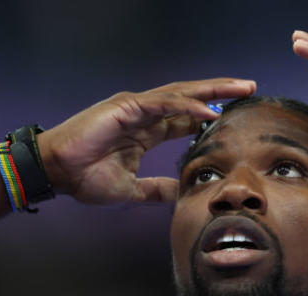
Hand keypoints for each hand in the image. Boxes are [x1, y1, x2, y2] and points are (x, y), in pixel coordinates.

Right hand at [39, 78, 255, 204]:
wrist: (57, 173)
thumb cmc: (85, 178)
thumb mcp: (132, 189)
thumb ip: (156, 190)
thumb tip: (179, 194)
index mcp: (146, 131)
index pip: (186, 118)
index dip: (211, 116)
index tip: (238, 117)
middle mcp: (144, 114)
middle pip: (191, 99)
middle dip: (221, 93)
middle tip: (250, 88)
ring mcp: (135, 108)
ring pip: (182, 94)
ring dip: (212, 92)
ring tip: (240, 89)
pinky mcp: (126, 108)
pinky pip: (163, 104)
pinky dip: (187, 107)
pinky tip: (209, 112)